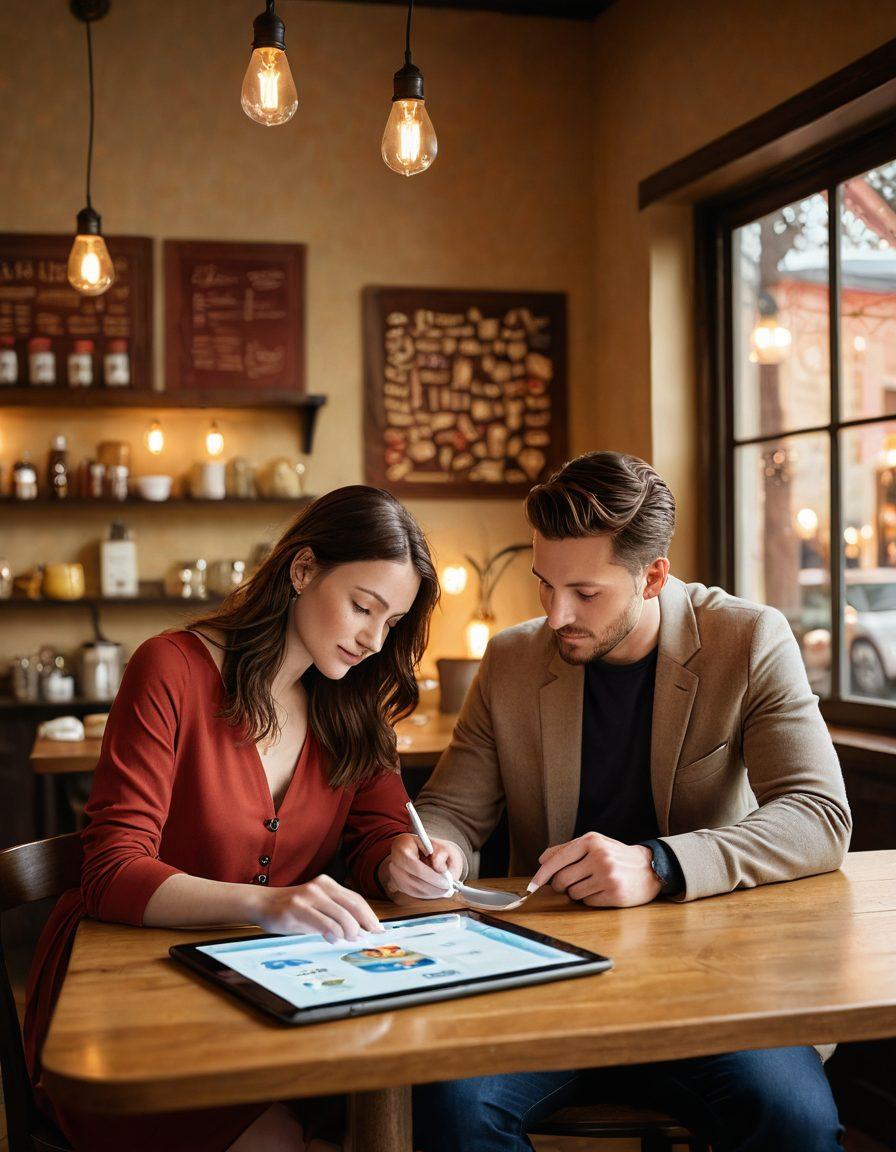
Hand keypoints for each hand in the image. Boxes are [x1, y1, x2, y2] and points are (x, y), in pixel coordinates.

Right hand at [255, 874, 382, 941]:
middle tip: (368, 938)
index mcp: (328, 884)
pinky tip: (334, 939)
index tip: (378, 929)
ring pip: (341, 915)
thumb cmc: (293, 909)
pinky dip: (333, 932)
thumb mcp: (317, 908)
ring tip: (350, 939)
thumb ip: (335, 915)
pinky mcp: (297, 907)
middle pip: (353, 905)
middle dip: (364, 924)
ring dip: (349, 931)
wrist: (263, 903)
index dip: (370, 915)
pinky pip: (323, 922)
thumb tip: (358, 933)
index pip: (356, 899)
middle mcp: (321, 886)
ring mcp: (309, 895)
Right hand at [382, 833, 465, 899]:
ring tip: (443, 891)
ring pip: (412, 890)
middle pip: (415, 882)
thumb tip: (440, 869)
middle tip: (447, 889)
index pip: (418, 868)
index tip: (446, 883)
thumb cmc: (422, 846)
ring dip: (430, 893)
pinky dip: (424, 894)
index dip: (433, 878)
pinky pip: (410, 893)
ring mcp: (393, 874)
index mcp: (403, 847)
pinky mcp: (394, 883)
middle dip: (434, 888)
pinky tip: (434, 892)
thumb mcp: (434, 844)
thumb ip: (440, 853)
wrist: (407, 848)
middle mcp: (394, 862)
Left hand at [528, 832, 660, 907]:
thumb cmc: (616, 856)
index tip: (531, 886)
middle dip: (560, 886)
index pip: (557, 860)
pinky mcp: (614, 893)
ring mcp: (608, 876)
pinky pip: (587, 902)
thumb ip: (567, 849)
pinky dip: (590, 899)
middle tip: (567, 884)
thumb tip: (542, 860)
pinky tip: (602, 891)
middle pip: (562, 880)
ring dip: (577, 892)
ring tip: (592, 884)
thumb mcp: (594, 844)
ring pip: (573, 893)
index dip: (541, 876)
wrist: (649, 868)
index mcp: (591, 840)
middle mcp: (599, 856)